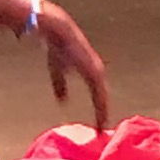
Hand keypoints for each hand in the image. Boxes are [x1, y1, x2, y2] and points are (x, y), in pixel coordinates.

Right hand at [40, 2, 109, 130]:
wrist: (57, 32)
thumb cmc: (58, 47)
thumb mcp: (57, 69)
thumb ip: (60, 84)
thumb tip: (62, 100)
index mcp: (90, 71)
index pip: (97, 93)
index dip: (98, 107)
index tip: (99, 123)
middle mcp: (96, 71)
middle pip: (102, 97)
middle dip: (102, 111)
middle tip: (102, 127)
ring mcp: (95, 71)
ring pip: (102, 97)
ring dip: (102, 111)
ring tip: (102, 125)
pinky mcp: (92, 72)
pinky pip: (98, 94)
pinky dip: (99, 107)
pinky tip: (99, 117)